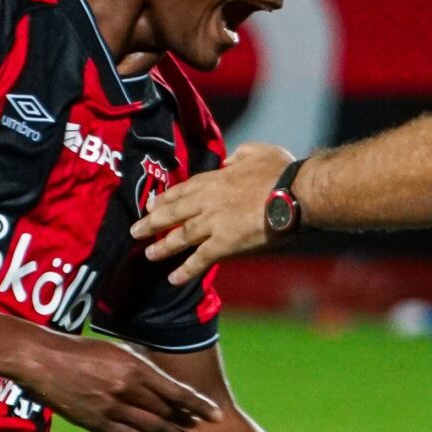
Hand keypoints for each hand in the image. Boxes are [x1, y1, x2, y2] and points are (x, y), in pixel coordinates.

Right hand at [17, 334, 220, 431]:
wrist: (43, 362)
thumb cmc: (79, 350)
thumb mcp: (116, 349)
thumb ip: (139, 364)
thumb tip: (160, 378)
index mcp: (134, 367)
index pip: (175, 391)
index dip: (198, 405)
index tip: (215, 415)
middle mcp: (126, 389)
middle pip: (166, 411)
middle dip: (186, 421)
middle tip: (200, 428)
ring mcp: (111, 408)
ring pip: (150, 427)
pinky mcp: (96, 422)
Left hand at [132, 141, 290, 283]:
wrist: (295, 193)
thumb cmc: (281, 171)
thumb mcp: (256, 152)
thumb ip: (238, 156)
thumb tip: (229, 161)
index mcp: (214, 179)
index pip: (181, 190)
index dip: (164, 200)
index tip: (150, 206)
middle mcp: (207, 201)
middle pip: (173, 213)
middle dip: (152, 223)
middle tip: (136, 231)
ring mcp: (214, 223)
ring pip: (181, 236)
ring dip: (163, 246)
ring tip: (149, 254)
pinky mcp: (225, 244)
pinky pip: (201, 259)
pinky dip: (186, 270)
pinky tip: (173, 279)